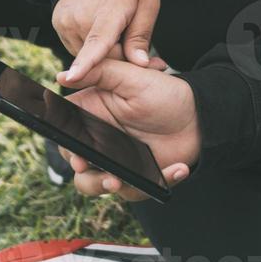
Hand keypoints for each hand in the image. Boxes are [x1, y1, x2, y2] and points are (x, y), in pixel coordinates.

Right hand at [54, 0, 160, 87]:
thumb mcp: (147, 3)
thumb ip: (141, 35)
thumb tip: (139, 64)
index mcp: (109, 11)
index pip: (97, 42)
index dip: (86, 62)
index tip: (72, 78)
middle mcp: (81, 17)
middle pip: (101, 58)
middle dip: (119, 54)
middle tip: (131, 37)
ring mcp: (65, 21)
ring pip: (88, 54)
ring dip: (103, 50)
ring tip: (113, 26)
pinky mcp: (58, 23)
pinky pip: (77, 46)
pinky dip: (89, 43)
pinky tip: (97, 24)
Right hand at [56, 59, 200, 202]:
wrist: (198, 113)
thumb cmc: (163, 91)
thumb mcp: (132, 76)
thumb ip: (99, 72)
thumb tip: (62, 75)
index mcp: (92, 115)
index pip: (66, 135)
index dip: (67, 148)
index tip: (77, 156)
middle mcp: (100, 141)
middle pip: (79, 166)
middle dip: (87, 175)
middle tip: (100, 172)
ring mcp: (118, 161)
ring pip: (98, 184)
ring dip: (106, 186)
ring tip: (120, 181)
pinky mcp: (139, 175)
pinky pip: (139, 189)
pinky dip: (159, 181)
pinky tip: (177, 168)